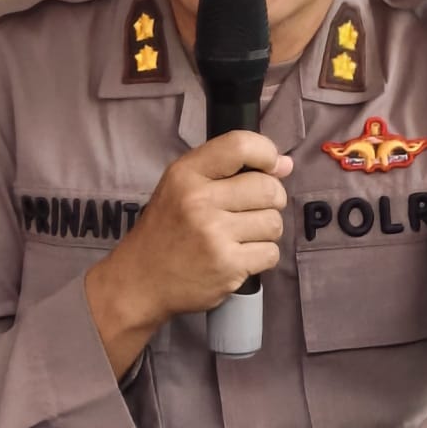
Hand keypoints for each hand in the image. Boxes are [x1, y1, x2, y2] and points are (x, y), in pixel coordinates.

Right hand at [85, 131, 291, 373]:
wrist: (140, 281)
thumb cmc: (167, 228)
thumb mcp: (183, 185)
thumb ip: (231, 168)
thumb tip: (286, 164)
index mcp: (186, 174)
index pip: (240, 145)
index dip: (266, 152)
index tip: (271, 166)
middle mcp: (199, 201)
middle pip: (268, 188)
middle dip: (272, 198)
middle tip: (254, 208)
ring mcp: (214, 236)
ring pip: (274, 222)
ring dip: (266, 229)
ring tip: (243, 234)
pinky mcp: (228, 267)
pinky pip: (271, 253)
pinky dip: (262, 255)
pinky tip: (241, 255)